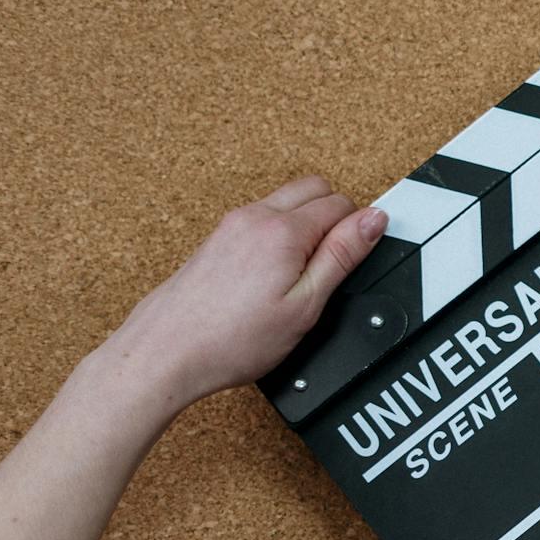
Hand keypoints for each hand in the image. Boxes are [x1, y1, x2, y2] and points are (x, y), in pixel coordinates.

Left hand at [113, 176, 385, 406]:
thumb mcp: (306, 304)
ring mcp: (232, 225)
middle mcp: (254, 217)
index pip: (341, 203)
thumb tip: (372, 220)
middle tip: (336, 262)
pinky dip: (281, 234)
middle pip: (314, 189)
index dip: (360, 229)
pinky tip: (277, 273)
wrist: (167, 351)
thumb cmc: (232, 339)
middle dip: (336, 215)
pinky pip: (263, 218)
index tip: (357, 258)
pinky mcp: (218, 239)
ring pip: (287, 201)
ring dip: (308, 223)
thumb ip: (342, 255)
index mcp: (282, 230)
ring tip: (304, 273)